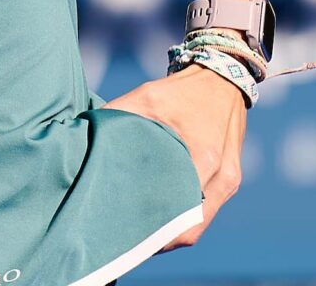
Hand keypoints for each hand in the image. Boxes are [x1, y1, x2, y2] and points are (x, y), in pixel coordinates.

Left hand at [106, 62, 246, 249]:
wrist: (221, 76)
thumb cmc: (181, 89)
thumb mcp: (147, 96)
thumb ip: (119, 115)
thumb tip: (85, 132)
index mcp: (204, 156)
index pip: (182, 215)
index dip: (157, 233)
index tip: (128, 235)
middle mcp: (222, 175)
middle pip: (191, 226)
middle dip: (162, 237)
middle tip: (129, 238)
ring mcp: (230, 179)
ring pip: (200, 222)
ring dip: (174, 229)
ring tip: (142, 232)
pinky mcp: (230, 177)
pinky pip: (209, 208)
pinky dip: (186, 215)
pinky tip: (162, 215)